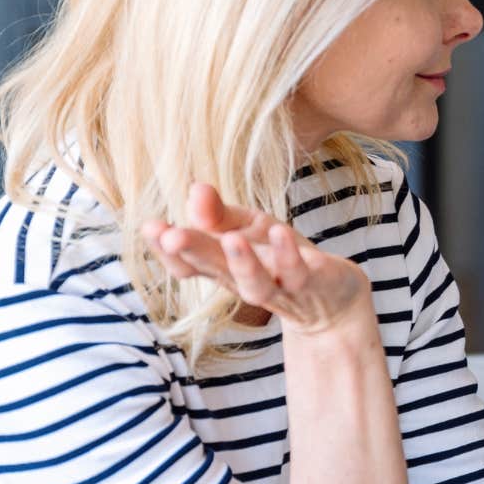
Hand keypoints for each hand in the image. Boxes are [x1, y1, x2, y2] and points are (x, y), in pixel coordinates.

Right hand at [141, 183, 371, 335]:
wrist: (334, 295)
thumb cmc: (281, 257)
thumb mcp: (247, 228)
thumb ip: (217, 215)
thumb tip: (194, 187)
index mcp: (222, 267)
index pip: (187, 263)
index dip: (166, 248)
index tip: (149, 226)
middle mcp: (244, 282)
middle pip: (214, 270)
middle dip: (191, 252)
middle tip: (170, 235)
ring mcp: (278, 289)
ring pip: (254, 284)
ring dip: (241, 262)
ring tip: (230, 239)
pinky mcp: (311, 287)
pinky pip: (297, 274)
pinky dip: (288, 255)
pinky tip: (280, 232)